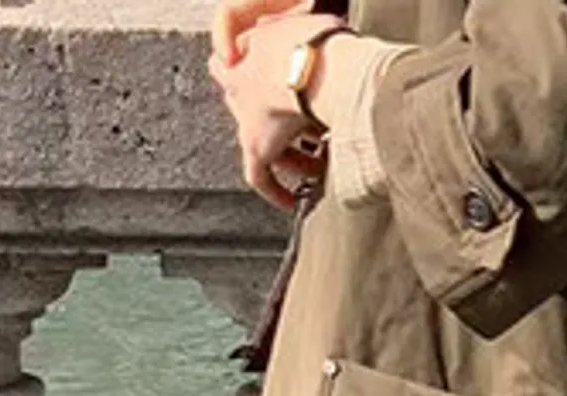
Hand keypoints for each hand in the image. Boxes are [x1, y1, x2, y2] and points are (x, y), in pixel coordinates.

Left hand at [208, 11, 341, 210]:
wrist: (322, 68)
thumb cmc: (324, 45)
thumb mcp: (313, 23)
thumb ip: (310, 33)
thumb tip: (324, 37)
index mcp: (253, 45)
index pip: (244, 55)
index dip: (261, 70)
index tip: (278, 80)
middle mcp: (241, 81)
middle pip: (244, 101)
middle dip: (270, 115)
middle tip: (296, 128)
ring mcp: (247, 115)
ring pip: (257, 138)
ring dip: (287, 153)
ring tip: (312, 164)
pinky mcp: (257, 147)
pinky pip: (260, 176)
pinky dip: (275, 191)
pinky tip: (290, 201)